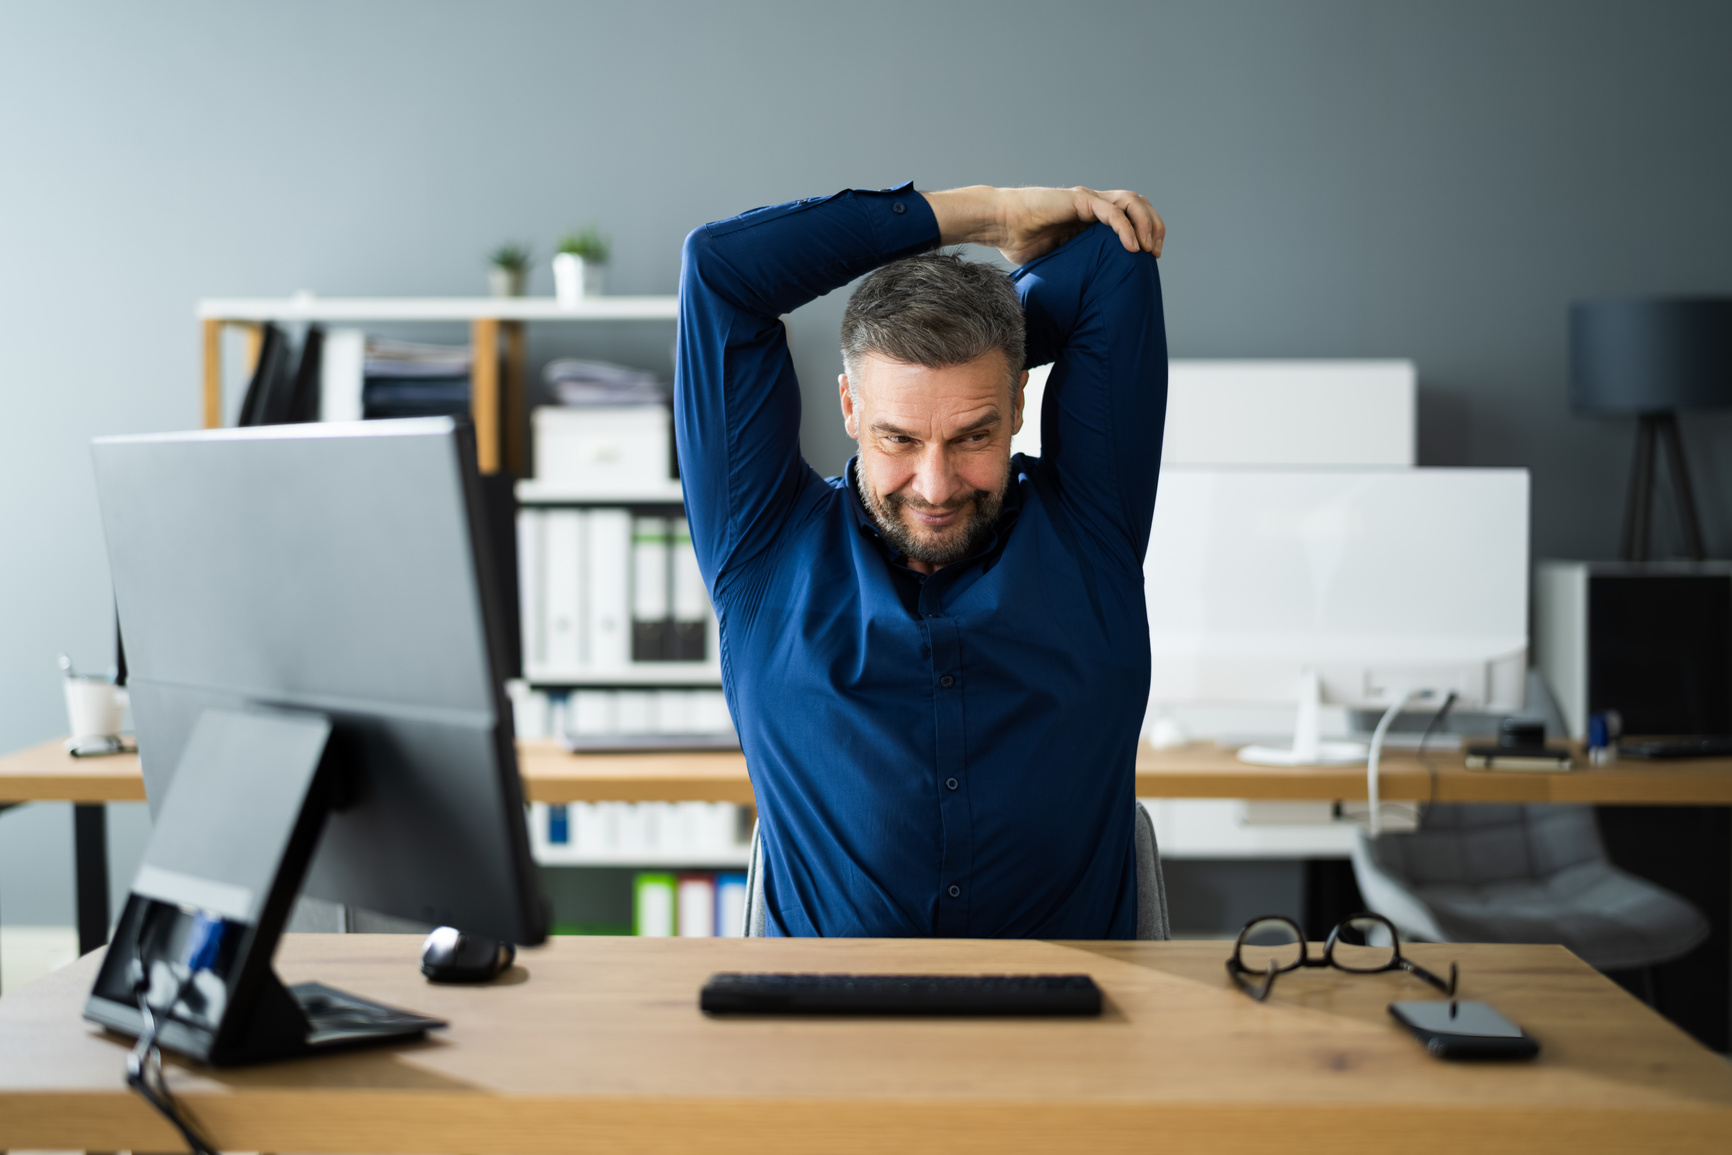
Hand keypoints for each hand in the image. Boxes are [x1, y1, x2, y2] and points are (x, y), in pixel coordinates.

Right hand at [923, 185, 1164, 264]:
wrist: (999, 225)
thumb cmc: (1020, 243)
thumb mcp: (1056, 260)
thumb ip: (1074, 267)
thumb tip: (1082, 299)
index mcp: (1090, 216)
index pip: (1130, 215)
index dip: (1146, 231)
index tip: (1152, 256)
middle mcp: (1093, 203)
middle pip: (1137, 205)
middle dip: (1154, 226)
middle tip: (1156, 252)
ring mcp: (1087, 199)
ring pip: (1130, 202)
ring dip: (1146, 223)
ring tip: (1149, 248)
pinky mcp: (1079, 200)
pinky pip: (1110, 212)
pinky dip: (1125, 228)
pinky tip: (1133, 247)